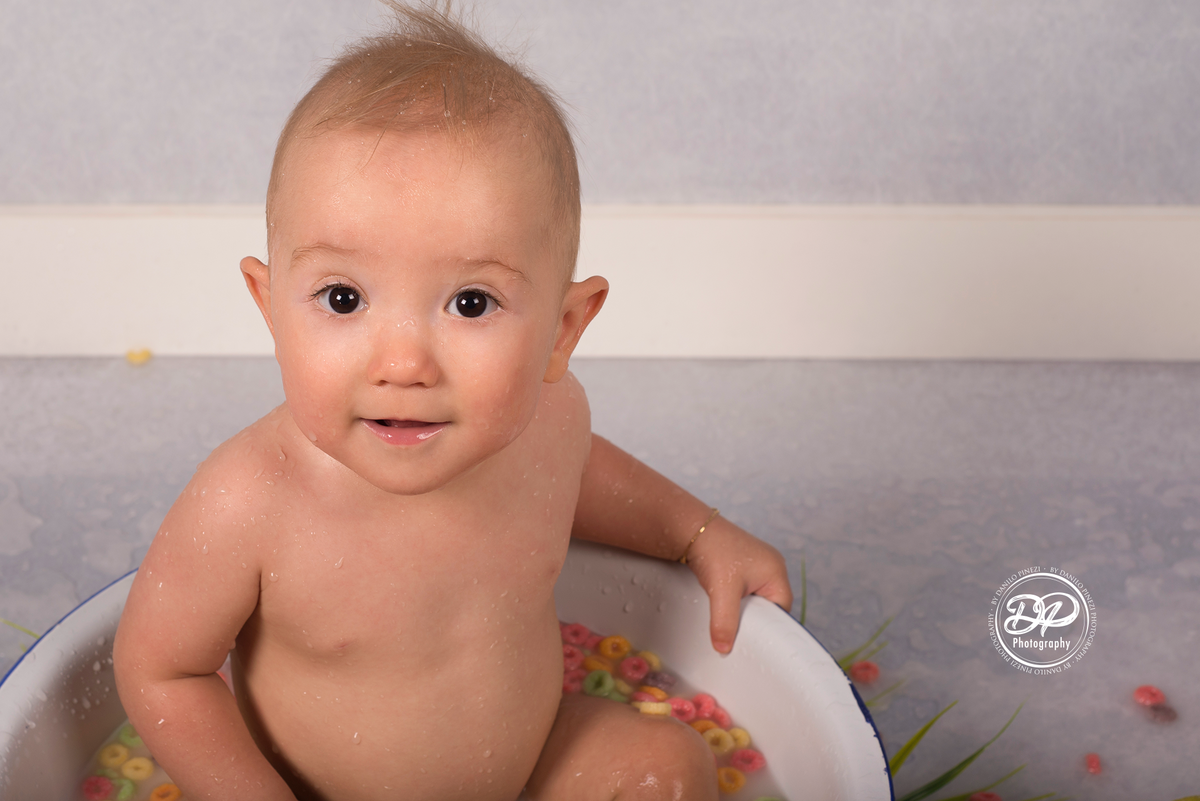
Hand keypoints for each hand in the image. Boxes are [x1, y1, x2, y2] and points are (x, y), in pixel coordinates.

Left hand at [684, 516, 792, 653]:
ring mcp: (758, 563)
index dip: (767, 627)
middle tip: (737, 630)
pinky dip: (736, 597)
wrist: (690, 528)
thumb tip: (724, 649)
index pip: (781, 612)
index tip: (750, 640)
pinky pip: (746, 588)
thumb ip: (725, 622)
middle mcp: (772, 566)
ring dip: (743, 607)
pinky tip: (723, 602)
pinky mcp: (743, 563)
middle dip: (754, 617)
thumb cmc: (712, 551)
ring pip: (756, 597)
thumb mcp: (721, 591)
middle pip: (769, 605)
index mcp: (777, 572)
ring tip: (728, 614)